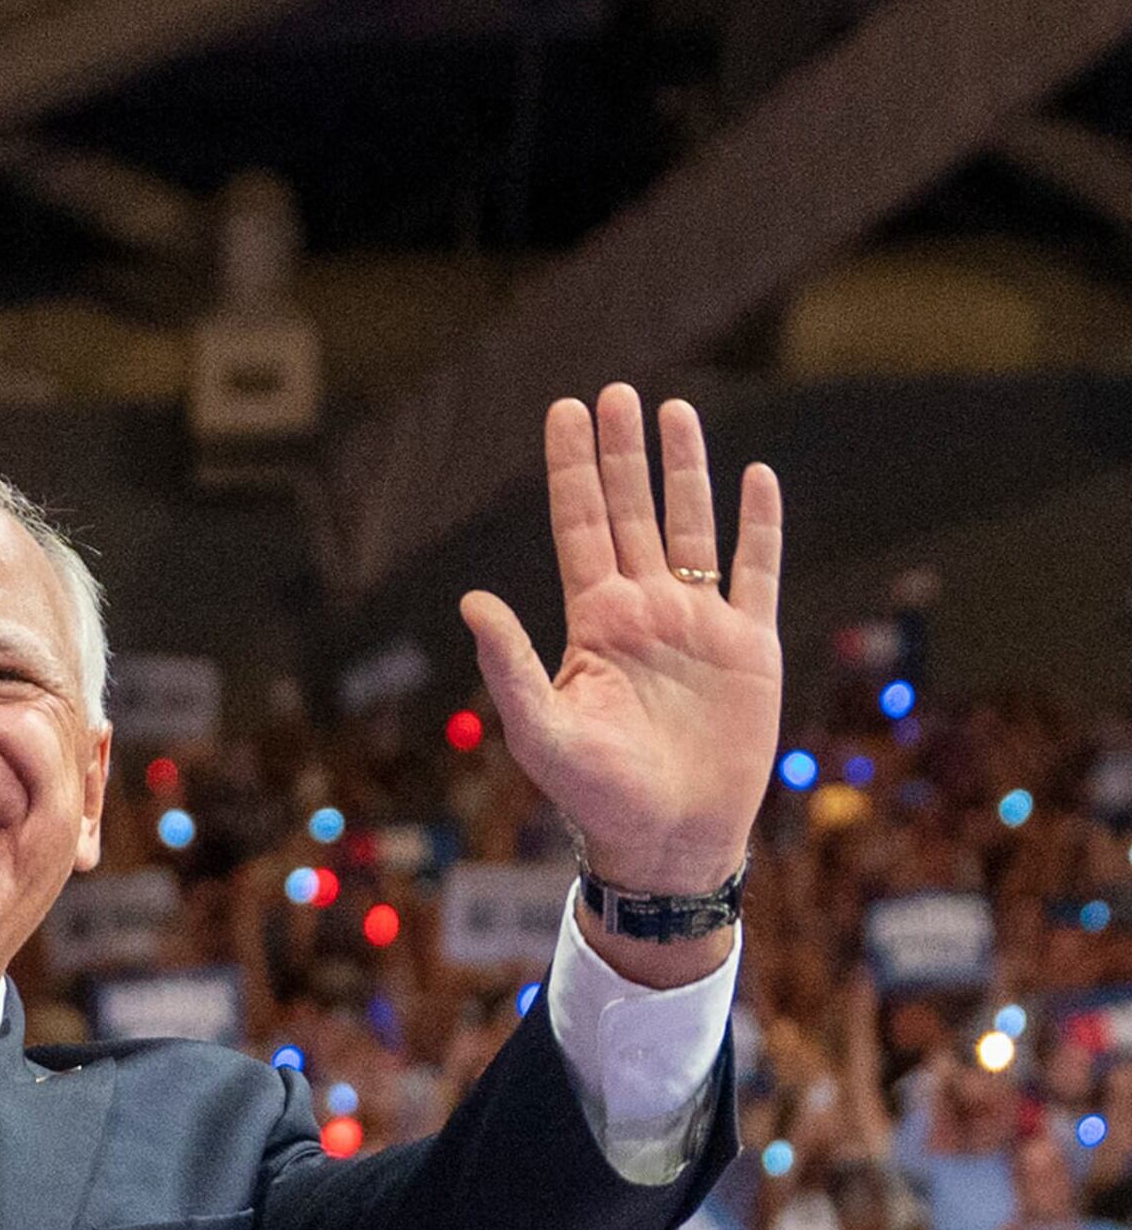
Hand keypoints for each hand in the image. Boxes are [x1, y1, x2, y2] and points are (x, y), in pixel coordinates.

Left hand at [459, 386, 782, 907]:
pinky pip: (756, 573)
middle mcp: (644, 611)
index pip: (580, 526)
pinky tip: (756, 479)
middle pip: (633, 512)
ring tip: (675, 413)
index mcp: (593, 622)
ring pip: (692, 528)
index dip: (573, 470)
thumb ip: (508, 663)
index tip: (565, 411)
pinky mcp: (750, 646)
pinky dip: (758, 526)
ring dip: (685, 472)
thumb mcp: (540, 728)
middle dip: (623, 452)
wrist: (668, 838)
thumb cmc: (596, 793)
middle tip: (616, 392)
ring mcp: (698, 624)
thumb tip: (471, 600)